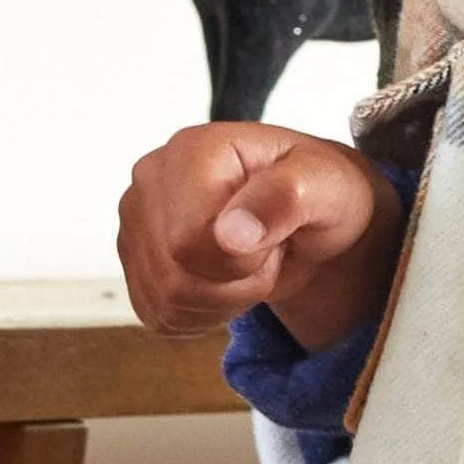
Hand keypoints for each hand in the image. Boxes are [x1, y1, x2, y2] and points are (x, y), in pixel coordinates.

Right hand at [120, 120, 402, 351]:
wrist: (309, 213)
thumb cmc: (321, 190)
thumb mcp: (328, 186)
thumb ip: (284, 199)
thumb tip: (230, 234)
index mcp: (191, 149)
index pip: (189, 242)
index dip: (241, 261)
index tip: (273, 236)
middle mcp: (151, 177)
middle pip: (174, 278)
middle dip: (235, 285)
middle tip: (267, 251)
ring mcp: (136, 217)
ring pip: (164, 302)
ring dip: (221, 301)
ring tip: (249, 261)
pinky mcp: (135, 255)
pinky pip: (156, 314)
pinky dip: (200, 313)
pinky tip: (225, 280)